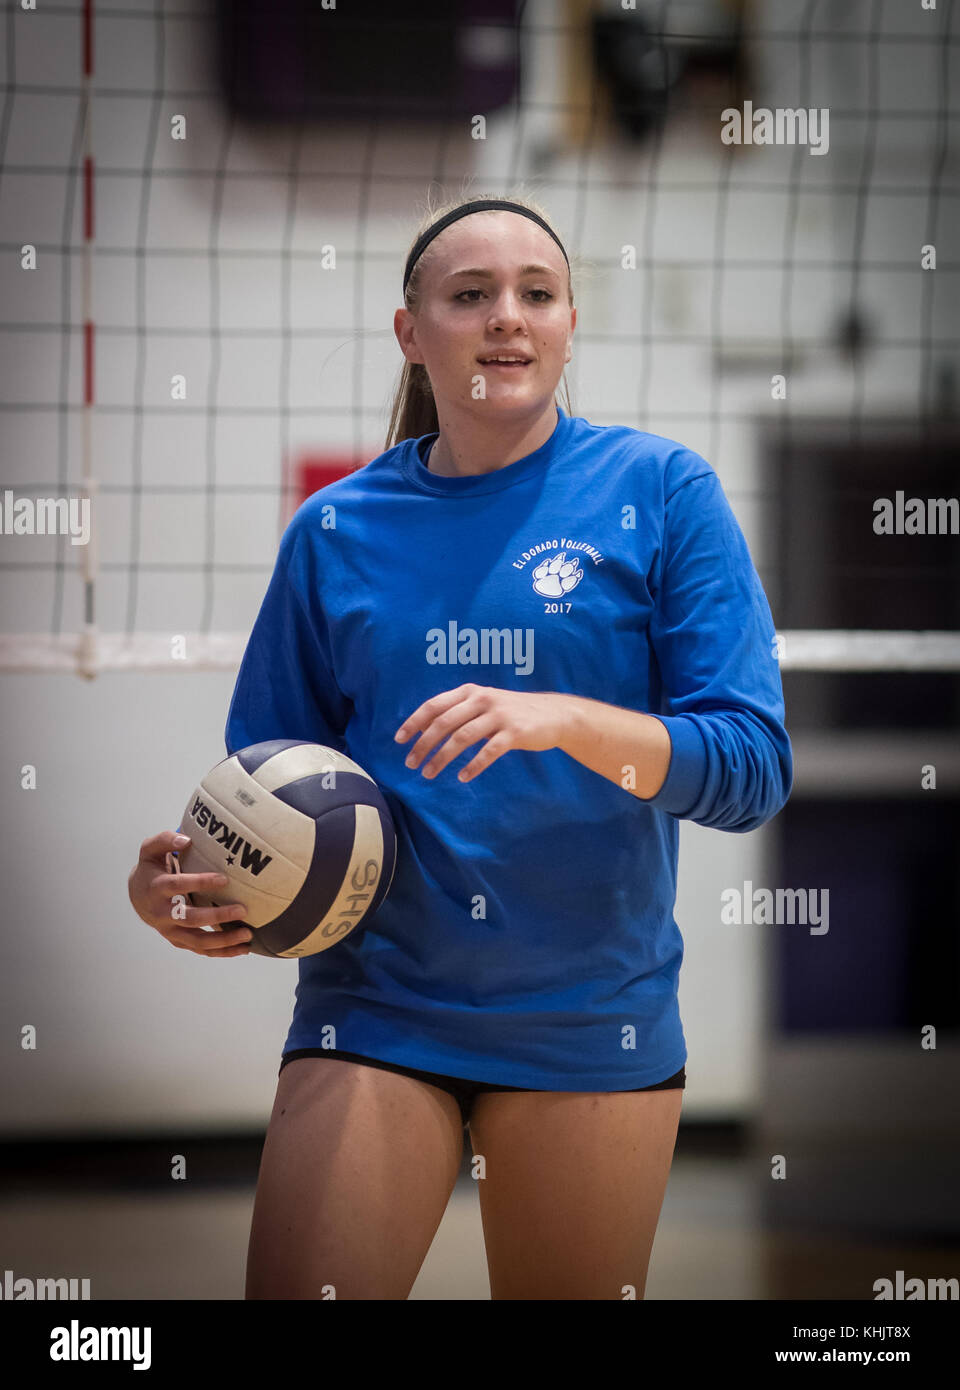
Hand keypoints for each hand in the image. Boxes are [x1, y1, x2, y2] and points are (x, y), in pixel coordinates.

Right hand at [127, 830, 252, 957]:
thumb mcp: (150, 849)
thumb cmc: (151, 868)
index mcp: (156, 888)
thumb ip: (165, 840)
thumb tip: (186, 840)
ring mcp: (170, 930)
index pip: (178, 886)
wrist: (137, 896)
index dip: (200, 883)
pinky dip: (222, 952)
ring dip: (223, 940)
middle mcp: (161, 913)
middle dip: (217, 916)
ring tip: (248, 934)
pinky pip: (201, 950)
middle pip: (190, 918)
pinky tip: (243, 948)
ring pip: (197, 941)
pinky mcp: (178, 941)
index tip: (225, 879)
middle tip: (243, 910)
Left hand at [394, 684, 571, 782]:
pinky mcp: (514, 732)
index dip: (414, 722)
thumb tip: (427, 729)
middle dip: (424, 745)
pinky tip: (463, 777)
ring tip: (429, 774)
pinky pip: (489, 751)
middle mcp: (482, 700)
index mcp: (470, 692)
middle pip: (444, 723)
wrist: (554, 714)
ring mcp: (499, 715)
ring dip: (442, 757)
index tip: (399, 740)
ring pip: (462, 738)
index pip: (434, 705)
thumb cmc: (512, 712)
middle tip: (411, 763)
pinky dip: (473, 766)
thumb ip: (459, 712)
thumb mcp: (484, 703)